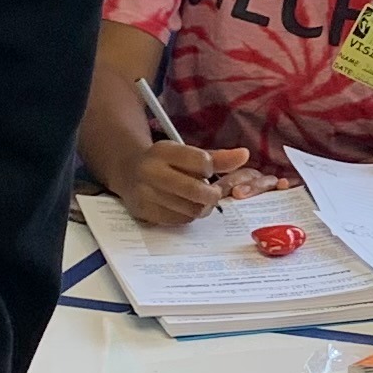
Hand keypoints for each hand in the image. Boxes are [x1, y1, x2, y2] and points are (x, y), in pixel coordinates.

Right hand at [118, 143, 249, 225]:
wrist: (128, 171)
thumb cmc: (165, 162)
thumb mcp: (186, 153)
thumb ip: (217, 157)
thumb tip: (245, 155)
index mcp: (164, 151)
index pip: (201, 162)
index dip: (210, 170)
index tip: (207, 172)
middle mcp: (151, 171)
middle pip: (196, 190)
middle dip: (211, 196)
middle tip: (213, 195)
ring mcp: (145, 193)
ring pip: (189, 209)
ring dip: (201, 208)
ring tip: (198, 200)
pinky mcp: (144, 211)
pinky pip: (178, 221)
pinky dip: (187, 216)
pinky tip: (183, 207)